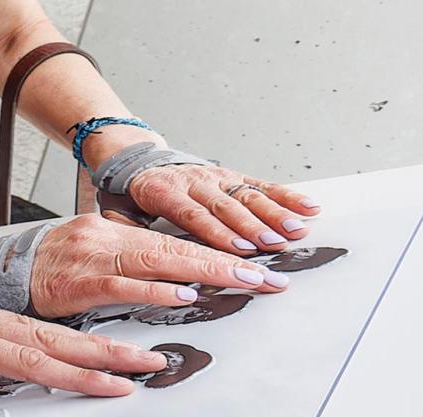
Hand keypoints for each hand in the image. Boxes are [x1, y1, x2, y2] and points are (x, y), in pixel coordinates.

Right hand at [0, 214, 291, 318]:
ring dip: (207, 273)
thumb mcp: (90, 255)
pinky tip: (184, 295)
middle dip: (229, 264)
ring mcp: (95, 257)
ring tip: (246, 283)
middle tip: (271, 279)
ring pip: (160, 261)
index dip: (221, 253)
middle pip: (179, 247)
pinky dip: (155, 290)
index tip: (259, 268)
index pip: (177, 240)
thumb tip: (170, 276)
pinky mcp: (79, 283)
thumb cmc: (44, 268)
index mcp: (115, 232)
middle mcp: (110, 237)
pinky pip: (123, 286)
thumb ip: (128, 263)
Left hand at [82, 126, 319, 254]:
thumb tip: (121, 248)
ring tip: (297, 231)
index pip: (194, 216)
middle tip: (275, 245)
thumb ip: (121, 227)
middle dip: (253, 228)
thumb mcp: (115, 209)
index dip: (218, 233)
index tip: (238, 250)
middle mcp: (194, 182)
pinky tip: (308, 207)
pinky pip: (261, 185)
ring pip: (247, 196)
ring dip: (275, 214)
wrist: (136, 160)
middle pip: (227, 208)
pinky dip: (285, 196)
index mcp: (164, 192)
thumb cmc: (127, 194)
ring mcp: (215, 177)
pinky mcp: (230, 175)